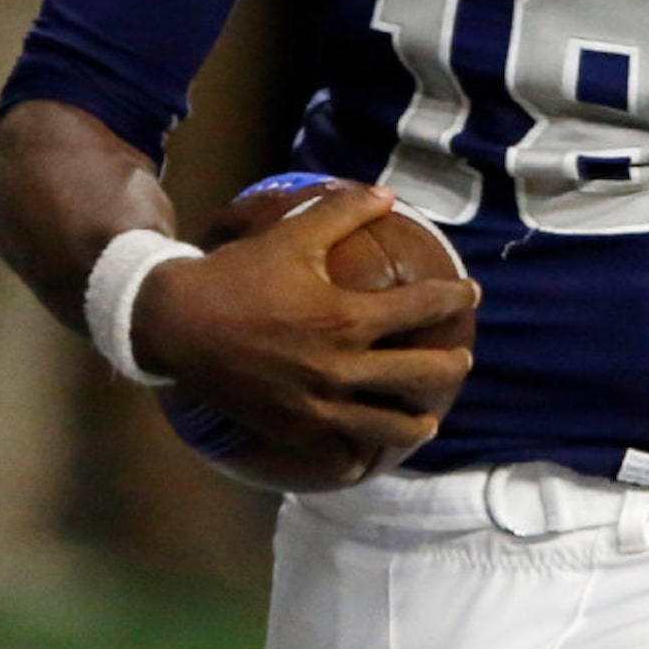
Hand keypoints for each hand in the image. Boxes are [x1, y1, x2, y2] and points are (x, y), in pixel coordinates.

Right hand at [132, 180, 478, 476]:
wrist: (177, 325)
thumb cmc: (237, 275)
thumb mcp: (292, 234)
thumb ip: (343, 210)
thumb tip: (388, 195)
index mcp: (346, 319)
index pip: (420, 310)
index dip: (453, 298)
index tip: (471, 293)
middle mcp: (339, 370)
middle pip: (417, 376)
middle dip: (450, 366)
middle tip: (462, 358)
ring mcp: (317, 407)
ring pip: (386, 427)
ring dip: (416, 422)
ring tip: (428, 418)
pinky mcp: (293, 430)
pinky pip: (339, 451)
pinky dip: (360, 453)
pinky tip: (369, 451)